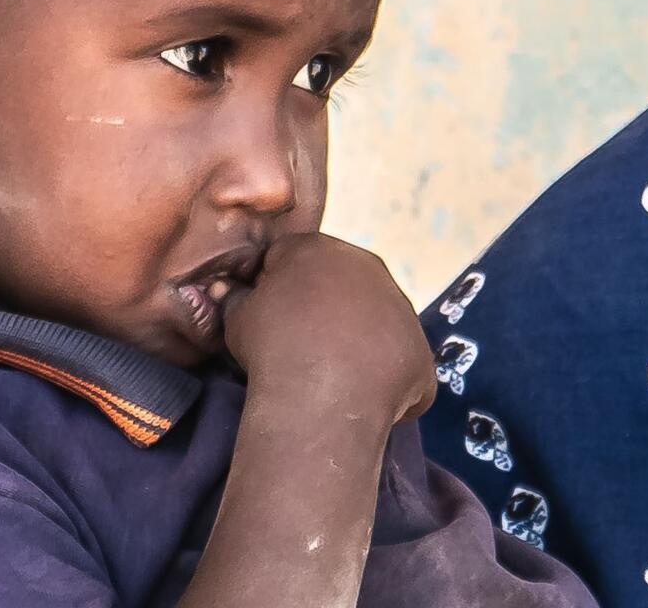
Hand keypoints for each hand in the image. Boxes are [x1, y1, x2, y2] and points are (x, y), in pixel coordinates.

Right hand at [221, 231, 436, 424]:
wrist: (321, 394)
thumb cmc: (272, 347)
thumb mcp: (237, 317)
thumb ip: (236, 296)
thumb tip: (227, 289)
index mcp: (320, 249)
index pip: (293, 257)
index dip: (276, 286)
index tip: (268, 317)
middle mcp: (368, 267)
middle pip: (342, 283)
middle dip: (324, 308)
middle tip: (301, 345)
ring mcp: (401, 306)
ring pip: (375, 320)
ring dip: (358, 340)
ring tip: (331, 374)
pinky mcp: (420, 348)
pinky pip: (398, 361)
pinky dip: (382, 378)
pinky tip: (359, 397)